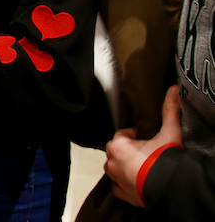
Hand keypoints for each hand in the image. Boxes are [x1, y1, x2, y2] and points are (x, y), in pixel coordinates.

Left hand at [104, 85, 182, 206]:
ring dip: (124, 166)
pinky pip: (118, 187)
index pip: (121, 135)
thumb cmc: (165, 160)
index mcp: (117, 145)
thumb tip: (172, 90)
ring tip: (141, 166)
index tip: (142, 137)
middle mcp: (111, 162)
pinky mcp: (122, 194)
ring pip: (115, 168)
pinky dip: (125, 184)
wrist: (170, 188)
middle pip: (116, 151)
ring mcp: (115, 179)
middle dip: (127, 151)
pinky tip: (136, 181)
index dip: (132, 135)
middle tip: (144, 152)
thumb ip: (169, 111)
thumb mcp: (169, 133)